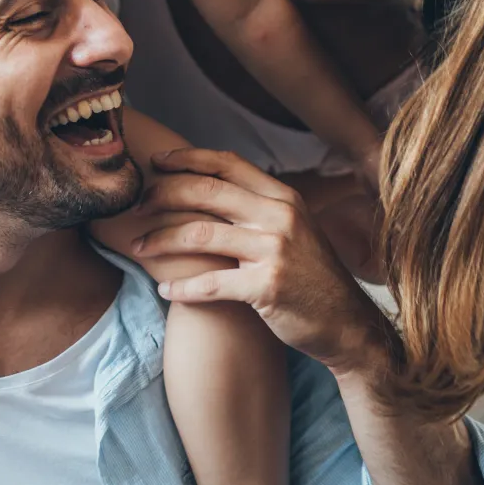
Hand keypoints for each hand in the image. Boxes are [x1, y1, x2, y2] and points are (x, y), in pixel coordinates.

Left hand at [131, 148, 391, 375]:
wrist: (346, 325)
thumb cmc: (310, 277)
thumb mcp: (293, 229)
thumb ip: (258, 206)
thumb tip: (207, 185)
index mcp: (284, 197)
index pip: (227, 164)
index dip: (187, 158)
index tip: (156, 162)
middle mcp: (280, 217)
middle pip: (206, 191)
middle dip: (163, 195)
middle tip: (137, 208)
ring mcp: (275, 251)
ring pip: (199, 234)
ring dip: (160, 240)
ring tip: (138, 248)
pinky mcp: (267, 288)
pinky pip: (210, 283)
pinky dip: (182, 288)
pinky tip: (165, 291)